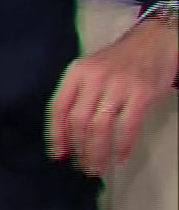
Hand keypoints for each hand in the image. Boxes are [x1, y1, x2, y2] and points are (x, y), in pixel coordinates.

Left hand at [47, 17, 177, 175]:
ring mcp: (118, 85)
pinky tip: (119, 158)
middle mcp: (94, 77)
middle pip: (78, 121)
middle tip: (82, 166)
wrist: (154, 41)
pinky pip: (128, 126)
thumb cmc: (119, 61)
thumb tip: (66, 133)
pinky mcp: (142, 94)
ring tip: (97, 167)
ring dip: (97, 152)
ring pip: (100, 127)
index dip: (55, 134)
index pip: (58, 107)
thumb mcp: (90, 69)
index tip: (58, 154)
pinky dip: (122, 146)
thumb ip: (78, 94)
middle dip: (78, 148)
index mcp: (76, 72)